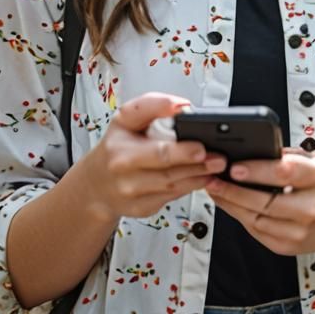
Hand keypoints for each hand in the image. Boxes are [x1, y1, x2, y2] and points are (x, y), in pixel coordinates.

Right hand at [85, 92, 226, 222]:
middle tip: (217, 157)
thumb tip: (181, 106)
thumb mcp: (126, 118)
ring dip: (198, 176)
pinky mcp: (142, 208)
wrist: (96, 184)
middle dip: (197, 164)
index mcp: (121, 148)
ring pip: (173, 185)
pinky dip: (190, 187)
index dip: (181, 149)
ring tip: (216, 165)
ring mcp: (133, 194)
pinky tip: (203, 178)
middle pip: (168, 169)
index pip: (156, 149)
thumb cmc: (116, 146)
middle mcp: (125, 173)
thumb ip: (153, 105)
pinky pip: (172, 197)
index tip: (201, 145)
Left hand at [205, 148, 314, 257]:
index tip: (235, 167)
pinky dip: (238, 216)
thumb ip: (285, 155)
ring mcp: (300, 230)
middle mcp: (311, 206)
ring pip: (255, 218)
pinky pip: (256, 231)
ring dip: (230, 204)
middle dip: (234, 190)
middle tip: (214, 178)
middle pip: (265, 201)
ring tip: (214, 189)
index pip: (284, 172)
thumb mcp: (312, 161)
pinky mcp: (288, 246)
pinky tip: (228, 204)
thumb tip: (249, 151)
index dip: (257, 170)